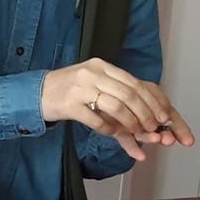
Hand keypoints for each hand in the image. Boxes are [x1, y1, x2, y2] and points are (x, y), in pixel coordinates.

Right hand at [42, 58, 195, 159]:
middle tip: (153, 128)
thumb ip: (117, 91)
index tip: (163, 116)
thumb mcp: (94, 82)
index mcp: (102, 66)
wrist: (36, 93)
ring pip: (117, 106)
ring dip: (131, 123)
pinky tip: (111, 133)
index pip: (135, 82)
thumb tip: (145, 109)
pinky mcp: (70, 104)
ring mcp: (80, 88)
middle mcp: (92, 73)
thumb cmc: (69, 90)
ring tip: (135, 132)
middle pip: (130, 94)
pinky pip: (97, 120)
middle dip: (146, 114)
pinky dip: (109, 129)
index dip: (152, 101)